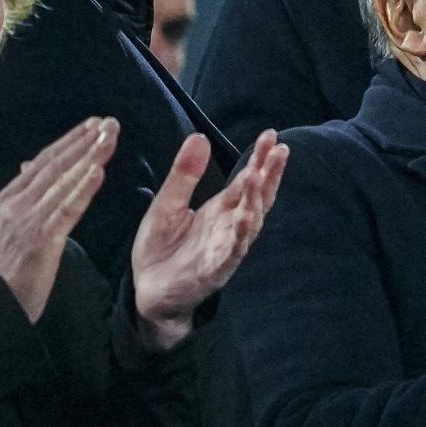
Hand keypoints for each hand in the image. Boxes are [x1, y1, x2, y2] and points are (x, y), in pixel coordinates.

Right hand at [0, 117, 117, 322]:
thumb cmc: (10, 262)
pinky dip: (83, 189)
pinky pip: (67, 209)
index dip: (71, 140)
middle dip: (84, 141)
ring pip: (64, 181)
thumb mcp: (12, 222)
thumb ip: (25, 193)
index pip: (45, 161)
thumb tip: (31, 164)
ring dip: (89, 157)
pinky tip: (99, 172)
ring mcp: (29, 219)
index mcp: (11, 196)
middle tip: (109, 122)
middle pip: (56, 165)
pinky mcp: (42, 238)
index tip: (94, 124)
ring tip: (109, 138)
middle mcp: (18, 202)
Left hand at [132, 131, 288, 350]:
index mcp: (221, 209)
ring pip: (249, 222)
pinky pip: (231, 252)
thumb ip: (184, 174)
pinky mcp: (214, 270)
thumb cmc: (161, 248)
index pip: (246, 180)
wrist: (147, 291)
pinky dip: (240, 236)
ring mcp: (225, 248)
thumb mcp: (167, 204)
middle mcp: (230, 226)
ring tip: (259, 176)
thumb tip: (199, 136)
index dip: (260, 159)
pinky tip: (245, 218)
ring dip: (256, 200)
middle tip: (279, 150)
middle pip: (257, 197)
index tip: (271, 135)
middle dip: (269, 174)